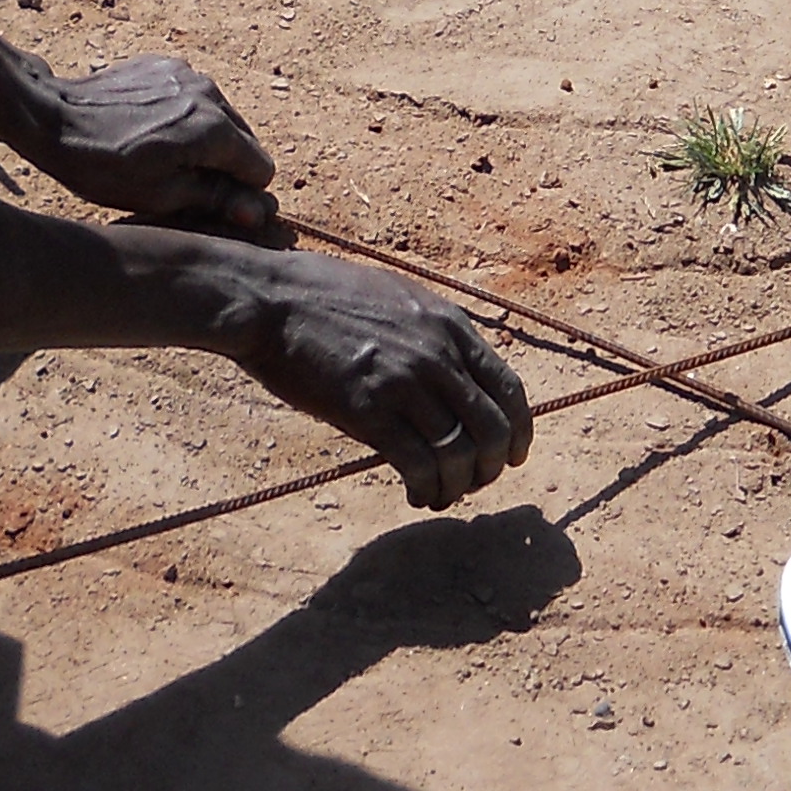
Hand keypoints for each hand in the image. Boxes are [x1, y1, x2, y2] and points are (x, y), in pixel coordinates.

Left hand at [22, 54, 284, 242]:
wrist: (51, 117)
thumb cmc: (102, 166)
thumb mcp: (162, 196)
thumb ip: (218, 198)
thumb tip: (260, 211)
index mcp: (215, 129)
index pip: (261, 168)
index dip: (241, 192)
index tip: (211, 200)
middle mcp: (210, 94)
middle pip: (244, 140)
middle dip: (225, 163)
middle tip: (182, 181)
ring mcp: (187, 73)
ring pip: (220, 116)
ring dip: (204, 138)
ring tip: (161, 153)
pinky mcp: (165, 65)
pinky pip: (192, 96)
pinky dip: (182, 115)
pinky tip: (148, 129)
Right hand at [229, 248, 534, 509]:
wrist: (271, 299)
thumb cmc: (324, 295)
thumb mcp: (398, 297)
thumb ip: (433, 334)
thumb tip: (455, 374)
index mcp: (450, 326)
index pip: (510, 389)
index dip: (519, 431)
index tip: (514, 455)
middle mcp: (437, 355)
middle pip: (493, 429)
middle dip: (492, 466)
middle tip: (474, 481)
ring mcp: (404, 383)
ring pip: (459, 453)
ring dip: (457, 485)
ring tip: (440, 493)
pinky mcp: (368, 411)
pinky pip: (418, 465)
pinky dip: (426, 488)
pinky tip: (414, 494)